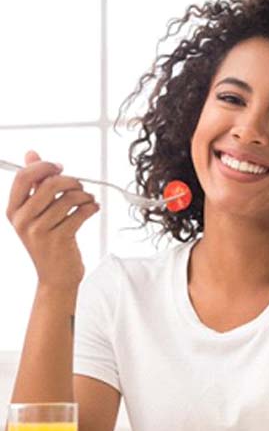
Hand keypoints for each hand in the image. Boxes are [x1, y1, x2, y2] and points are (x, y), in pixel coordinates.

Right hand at [6, 150, 98, 289]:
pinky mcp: (59, 239)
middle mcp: (23, 220)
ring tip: (89, 200)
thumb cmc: (48, 243)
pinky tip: (93, 208)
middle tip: (80, 186)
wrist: (56, 277)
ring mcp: (40, 231)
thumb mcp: (35, 213)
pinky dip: (91, 207)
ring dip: (84, 196)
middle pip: (49, 185)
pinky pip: (80, 213)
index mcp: (14, 210)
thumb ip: (34, 184)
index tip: (59, 168)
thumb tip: (31, 154)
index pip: (24, 177)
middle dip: (71, 181)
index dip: (44, 167)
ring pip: (68, 199)